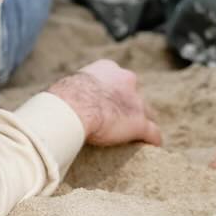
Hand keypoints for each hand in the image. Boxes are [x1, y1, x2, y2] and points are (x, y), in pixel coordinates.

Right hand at [48, 59, 162, 146]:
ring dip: (144, 122)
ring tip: (140, 135)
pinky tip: (152, 146)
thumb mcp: (71, 86)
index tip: (109, 103)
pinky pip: (153, 132)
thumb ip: (77, 90)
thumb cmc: (64, 98)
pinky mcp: (139, 122)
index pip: (119, 80)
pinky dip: (153, 140)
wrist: (73, 107)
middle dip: (131, 106)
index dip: (116, 93)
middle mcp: (126, 80)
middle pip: (135, 95)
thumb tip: (62, 103)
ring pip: (147, 113)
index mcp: (109, 69)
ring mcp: (135, 101)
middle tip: (122, 120)